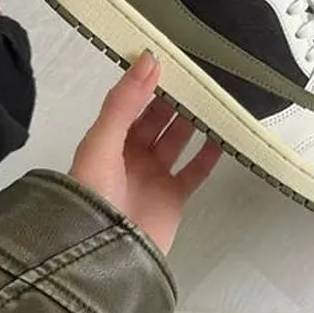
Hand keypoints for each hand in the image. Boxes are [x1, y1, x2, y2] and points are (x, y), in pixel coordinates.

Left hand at [70, 52, 220, 254]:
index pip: (131, 103)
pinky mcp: (173, 199)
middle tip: (197, 75)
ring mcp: (153, 177)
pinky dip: (209, 155)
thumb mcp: (102, 142)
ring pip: (178, 141)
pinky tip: (222, 137)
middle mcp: (130, 157)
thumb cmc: (92, 199)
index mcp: (108, 141)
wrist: (106, 254)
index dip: (148, 81)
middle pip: (157, 120)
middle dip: (174, 98)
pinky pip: (195, 171)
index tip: (170, 58)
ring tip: (213, 99)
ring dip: (193, 122)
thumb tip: (147, 61)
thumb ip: (124, 102)